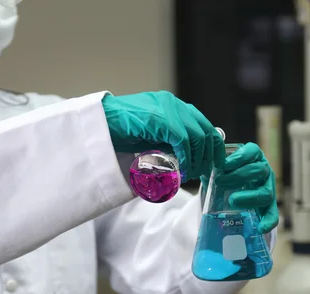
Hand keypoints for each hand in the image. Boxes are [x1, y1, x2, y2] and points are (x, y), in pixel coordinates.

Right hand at [102, 91, 224, 180]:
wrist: (95, 124)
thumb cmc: (117, 132)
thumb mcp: (150, 137)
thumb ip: (167, 142)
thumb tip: (185, 159)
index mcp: (171, 105)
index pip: (203, 124)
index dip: (212, 145)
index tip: (214, 162)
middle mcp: (173, 104)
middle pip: (205, 130)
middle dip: (208, 154)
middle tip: (203, 172)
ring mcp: (168, 109)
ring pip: (197, 136)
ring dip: (196, 159)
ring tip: (190, 174)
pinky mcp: (160, 118)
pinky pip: (183, 140)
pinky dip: (186, 157)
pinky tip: (181, 169)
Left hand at [214, 142, 278, 233]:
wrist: (227, 192)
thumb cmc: (221, 175)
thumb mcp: (215, 168)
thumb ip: (209, 166)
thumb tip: (200, 166)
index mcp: (253, 156)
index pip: (252, 152)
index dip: (240, 157)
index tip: (224, 164)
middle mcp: (263, 170)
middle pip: (258, 171)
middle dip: (239, 176)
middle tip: (220, 182)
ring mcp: (268, 187)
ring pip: (266, 192)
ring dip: (249, 197)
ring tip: (232, 200)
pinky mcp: (268, 205)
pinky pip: (272, 213)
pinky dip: (268, 221)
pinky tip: (261, 228)